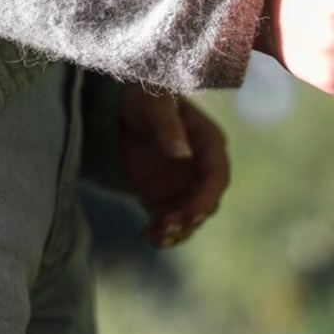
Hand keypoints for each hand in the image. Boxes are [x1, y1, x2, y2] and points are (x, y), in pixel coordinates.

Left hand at [118, 84, 228, 247]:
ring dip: (176, 230)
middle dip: (189, 218)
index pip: (216, 177)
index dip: (206, 198)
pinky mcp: (162, 197)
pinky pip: (168, 219)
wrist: (116, 107)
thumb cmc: (143, 97)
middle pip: (205, 202)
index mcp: (209, 144)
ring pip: (189, 217)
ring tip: (156, 236)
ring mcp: (182, 186)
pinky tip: (148, 236)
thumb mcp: (154, 104)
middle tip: (167, 226)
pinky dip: (161, 231)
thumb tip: (183, 154)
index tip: (191, 213)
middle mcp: (201, 169)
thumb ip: (168, 126)